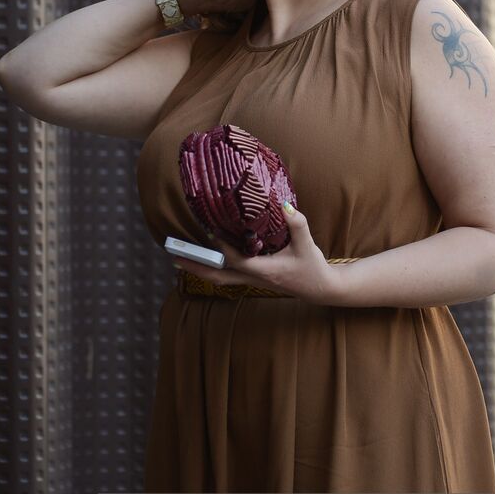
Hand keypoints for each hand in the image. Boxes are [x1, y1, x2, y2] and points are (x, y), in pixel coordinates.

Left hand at [171, 203, 338, 305]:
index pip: (237, 260)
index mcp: (266, 271)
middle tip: (175, 257)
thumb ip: (297, 224)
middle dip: (196, 267)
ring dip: (200, 269)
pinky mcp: (253, 280)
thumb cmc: (312, 266)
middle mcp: (254, 279)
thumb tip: (284, 205)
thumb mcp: (307, 244)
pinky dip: (212, 268)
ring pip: (220, 279)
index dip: (222, 248)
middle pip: (218, 277)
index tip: (209, 232)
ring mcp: (252, 281)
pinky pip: (227, 275)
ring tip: (181, 259)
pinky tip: (205, 259)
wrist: (319, 288)